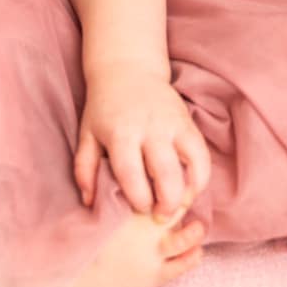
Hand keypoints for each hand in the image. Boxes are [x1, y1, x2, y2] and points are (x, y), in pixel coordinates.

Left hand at [75, 62, 210, 220]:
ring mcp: (173, 124)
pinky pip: (202, 154)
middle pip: (165, 174)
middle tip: (160, 217)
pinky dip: (201, 176)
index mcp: (121, 133)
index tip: (138, 209)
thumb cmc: (104, 107)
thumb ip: (84, 169)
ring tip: (178, 206)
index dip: (137, 199)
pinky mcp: (188, 122)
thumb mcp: (87, 134)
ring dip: (188, 192)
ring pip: (191, 164)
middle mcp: (150, 129)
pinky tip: (191, 188)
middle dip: (166, 203)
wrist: (128, 68)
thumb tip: (89, 202)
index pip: (132, 174)